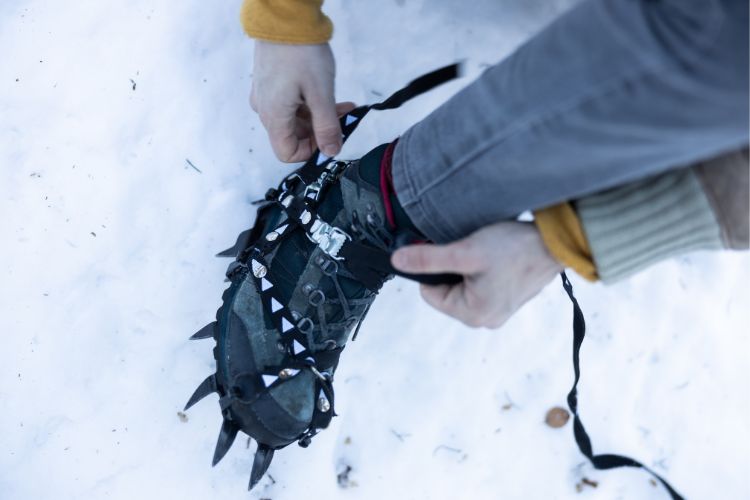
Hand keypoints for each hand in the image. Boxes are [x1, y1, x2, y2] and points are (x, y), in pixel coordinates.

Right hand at [250, 41, 354, 161]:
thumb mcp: (321, 95)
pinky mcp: (271, 84)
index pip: (287, 153)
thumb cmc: (302, 54)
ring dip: (318, 117)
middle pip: (292, 136)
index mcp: (274, 117)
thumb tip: (331, 151)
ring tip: (341, 105)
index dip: (311, 152)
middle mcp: (265, 110)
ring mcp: (266, 96)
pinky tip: (326, 94)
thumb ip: (327, 127)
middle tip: (344, 118)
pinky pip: (290, 104)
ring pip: (293, 120)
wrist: (285, 19)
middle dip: (320, 132)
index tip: (331, 139)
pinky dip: (309, 104)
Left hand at [391, 221, 561, 328]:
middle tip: (471, 252)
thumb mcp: (464, 252)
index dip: (433, 268)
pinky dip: (484, 269)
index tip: (451, 253)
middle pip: (446, 289)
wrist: (555, 244)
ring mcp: (498, 311)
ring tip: (486, 254)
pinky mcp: (508, 299)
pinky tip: (497, 257)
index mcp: (471, 315)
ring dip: (468, 267)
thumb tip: (397, 261)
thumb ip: (428, 259)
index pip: (429, 292)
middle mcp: (485, 320)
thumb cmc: (514, 249)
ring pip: (464, 285)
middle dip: (453, 268)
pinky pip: (481, 284)